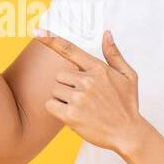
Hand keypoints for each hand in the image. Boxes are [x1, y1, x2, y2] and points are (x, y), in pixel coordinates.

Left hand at [31, 27, 147, 156]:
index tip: (35, 30)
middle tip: (85, 98)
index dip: (50, 38)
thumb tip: (107, 33)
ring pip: (55, 91)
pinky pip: (50, 105)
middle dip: (67, 86)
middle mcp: (87, 81)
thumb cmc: (128, 105)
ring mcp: (79, 98)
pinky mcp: (71, 115)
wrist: (128, 133)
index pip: (70, 49)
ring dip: (63, 99)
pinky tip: (73, 115)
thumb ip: (114, 54)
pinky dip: (57, 110)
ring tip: (82, 108)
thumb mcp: (128, 75)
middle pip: (59, 76)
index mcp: (98, 69)